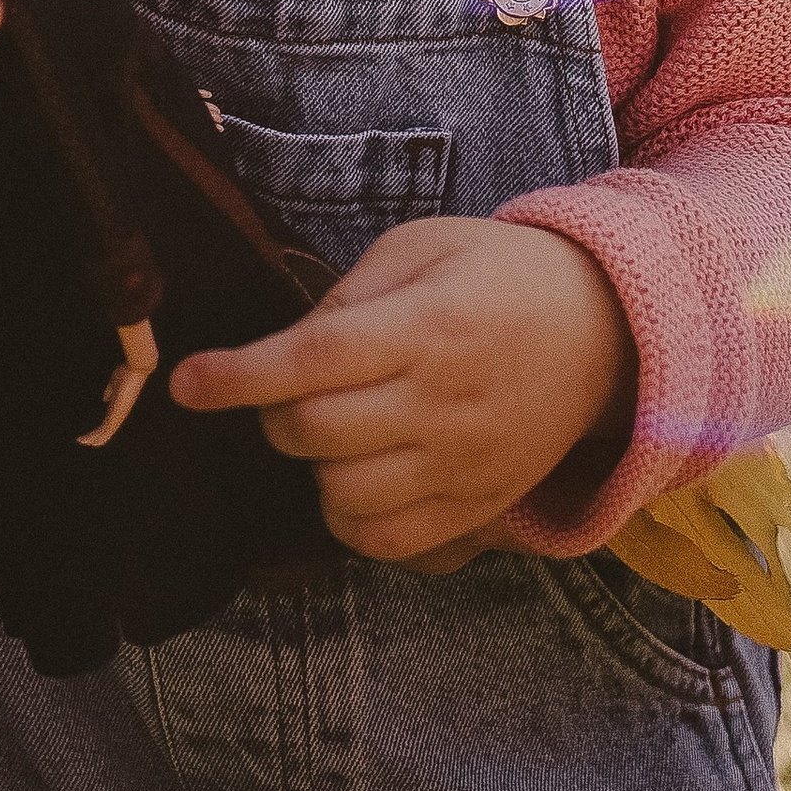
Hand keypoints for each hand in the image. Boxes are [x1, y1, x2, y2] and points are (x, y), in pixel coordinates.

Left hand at [167, 218, 637, 562]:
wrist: (605, 332)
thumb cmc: (498, 274)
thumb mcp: (424, 247)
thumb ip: (348, 296)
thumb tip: (284, 349)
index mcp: (430, 325)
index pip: (315, 358)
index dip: (240, 375)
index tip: (185, 383)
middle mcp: (445, 403)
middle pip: (317, 432)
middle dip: (271, 413)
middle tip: (282, 389)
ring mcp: (464, 466)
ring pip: (342, 498)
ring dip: (311, 466)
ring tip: (330, 430)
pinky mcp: (476, 508)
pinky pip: (387, 543)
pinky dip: (349, 519)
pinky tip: (354, 477)